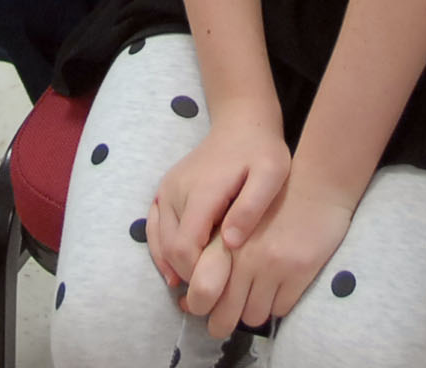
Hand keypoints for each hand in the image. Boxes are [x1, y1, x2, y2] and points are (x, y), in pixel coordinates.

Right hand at [147, 118, 288, 292]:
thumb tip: (230, 243)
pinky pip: (154, 229)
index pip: (186, 247)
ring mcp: (166, 190)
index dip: (198, 276)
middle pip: (170, 249)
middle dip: (188, 278)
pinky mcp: (164, 191)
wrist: (241, 123)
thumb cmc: (261, 151)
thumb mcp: (271, 174)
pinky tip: (176, 273)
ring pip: (160, 242)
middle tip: (210, 302)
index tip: (218, 294)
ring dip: (174, 268)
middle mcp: (175, 190)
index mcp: (200, 190)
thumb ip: (251, 207)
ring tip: (195, 291)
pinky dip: (161, 253)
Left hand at [199, 171, 358, 334]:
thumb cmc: (271, 200)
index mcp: (223, 239)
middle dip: (221, 322)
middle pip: (225, 313)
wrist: (316, 184)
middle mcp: (245, 255)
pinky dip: (276, 305)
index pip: (202, 289)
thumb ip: (211, 252)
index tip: (201, 306)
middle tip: (221, 322)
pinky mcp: (299, 271)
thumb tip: (185, 298)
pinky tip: (275, 291)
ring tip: (251, 300)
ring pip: (254, 315)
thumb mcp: (232, 217)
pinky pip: (281, 309)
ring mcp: (273, 265)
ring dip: (251, 311)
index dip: (198, 305)